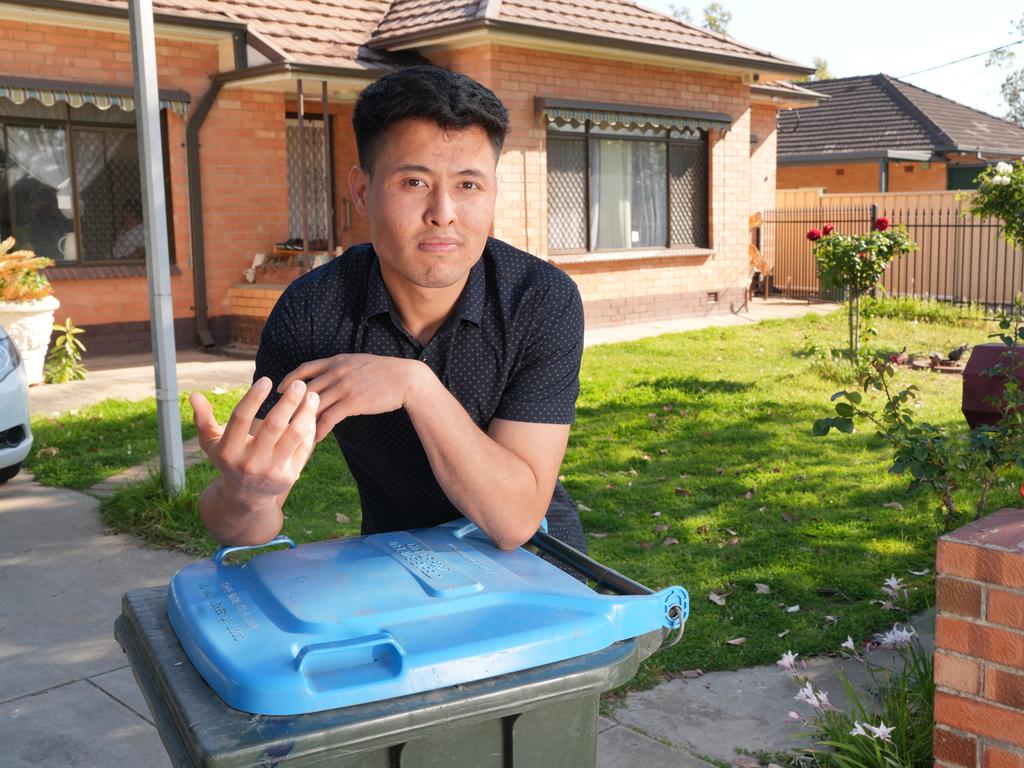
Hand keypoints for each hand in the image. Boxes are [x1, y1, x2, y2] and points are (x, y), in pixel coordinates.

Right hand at [190, 377, 317, 506]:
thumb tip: (194, 395)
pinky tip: (311, 413)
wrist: (246, 496)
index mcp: (229, 450)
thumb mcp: (212, 444)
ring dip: (305, 413)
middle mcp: (250, 462)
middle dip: (288, 402)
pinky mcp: (289, 476)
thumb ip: (203, 419)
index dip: (254, 398)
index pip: (241, 419)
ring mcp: (271, 470)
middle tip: (299, 384)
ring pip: (294, 435)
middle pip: (273, 425)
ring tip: (312, 396)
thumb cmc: (229, 460)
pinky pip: (303, 447)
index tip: (267, 379)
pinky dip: (309, 428)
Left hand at [279, 354, 429, 441]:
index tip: (279, 389)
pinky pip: (329, 418)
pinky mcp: (352, 402)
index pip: (305, 368)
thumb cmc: (386, 372)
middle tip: (280, 415)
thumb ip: (342, 368)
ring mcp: (343, 387)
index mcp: (337, 361)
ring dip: (302, 419)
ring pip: (314, 405)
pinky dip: (319, 430)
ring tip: (293, 432)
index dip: (289, 379)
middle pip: (304, 388)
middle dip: (290, 402)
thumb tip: (331, 375)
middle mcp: (336, 372)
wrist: (406, 379)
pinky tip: (315, 439)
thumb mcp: (359, 363)